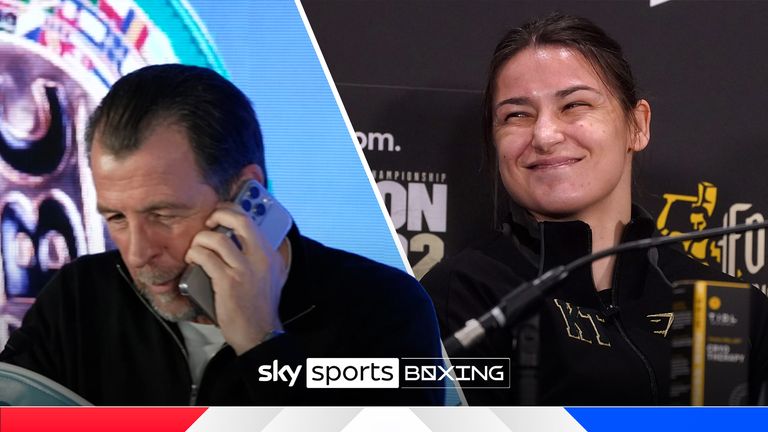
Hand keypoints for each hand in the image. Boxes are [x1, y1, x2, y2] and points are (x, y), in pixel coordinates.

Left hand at [184, 202, 288, 354]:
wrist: (259, 334)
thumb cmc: (260, 307)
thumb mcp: (273, 277)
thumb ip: (263, 258)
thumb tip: (244, 240)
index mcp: (271, 254)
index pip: (252, 220)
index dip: (232, 210)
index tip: (219, 214)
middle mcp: (261, 258)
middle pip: (240, 219)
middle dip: (219, 214)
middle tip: (209, 222)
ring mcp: (245, 269)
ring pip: (217, 238)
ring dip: (200, 240)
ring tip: (197, 249)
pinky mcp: (229, 282)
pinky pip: (206, 258)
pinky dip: (195, 255)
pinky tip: (193, 261)